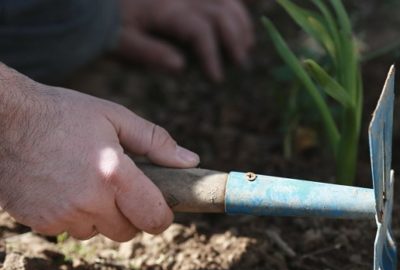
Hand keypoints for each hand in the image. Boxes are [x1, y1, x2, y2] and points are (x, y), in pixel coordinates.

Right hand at [0, 66, 198, 241]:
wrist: (3, 119)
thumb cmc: (63, 113)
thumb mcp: (114, 116)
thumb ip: (156, 141)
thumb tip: (190, 161)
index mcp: (115, 175)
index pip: (155, 219)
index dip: (161, 216)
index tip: (158, 206)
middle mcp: (90, 201)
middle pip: (127, 231)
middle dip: (130, 214)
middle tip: (118, 187)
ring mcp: (62, 215)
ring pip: (97, 232)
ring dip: (98, 216)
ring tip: (85, 182)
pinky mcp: (39, 222)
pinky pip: (68, 230)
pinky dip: (71, 216)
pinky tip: (62, 188)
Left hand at [117, 0, 253, 80]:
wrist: (99, 2)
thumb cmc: (108, 21)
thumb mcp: (121, 40)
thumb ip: (149, 52)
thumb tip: (180, 66)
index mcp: (167, 11)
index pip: (200, 31)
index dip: (212, 55)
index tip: (217, 78)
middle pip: (220, 13)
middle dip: (235, 39)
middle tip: (241, 63)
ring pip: (225, 1)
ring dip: (240, 21)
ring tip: (246, 43)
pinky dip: (235, 5)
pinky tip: (246, 12)